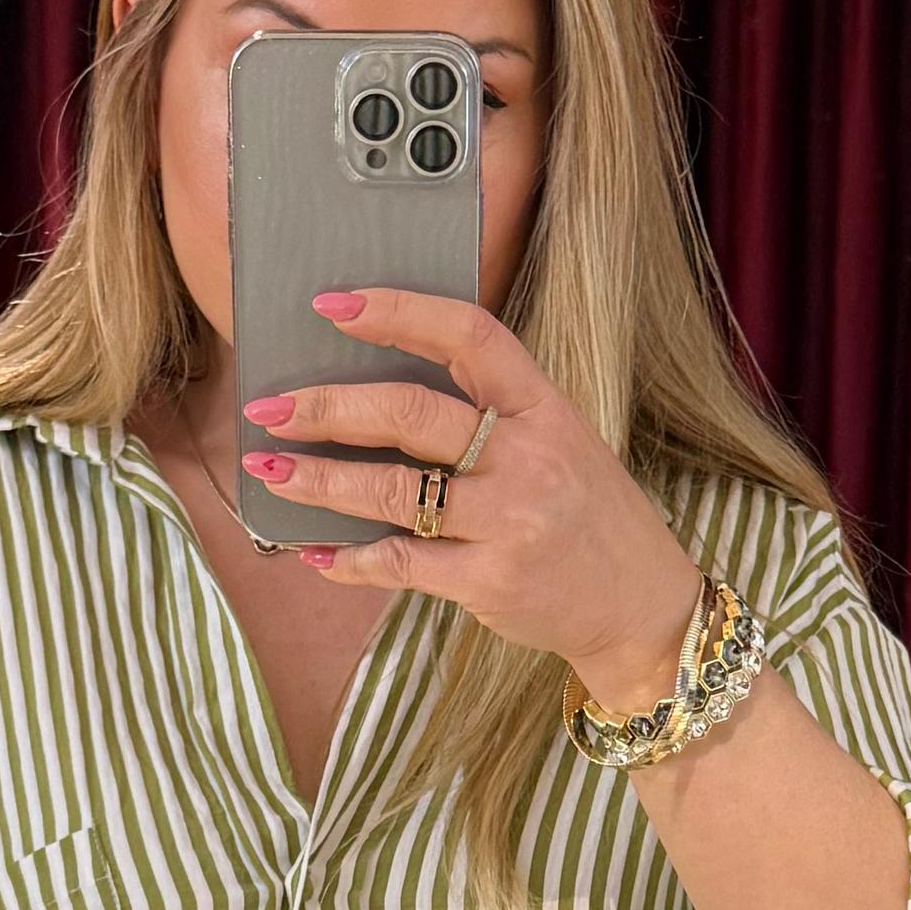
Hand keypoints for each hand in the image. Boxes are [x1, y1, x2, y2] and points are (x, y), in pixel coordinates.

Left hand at [242, 289, 706, 709]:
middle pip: (410, 412)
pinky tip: (315, 551)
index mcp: (544, 407)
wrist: (642, 605)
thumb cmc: (586, 516)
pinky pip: (400, 563)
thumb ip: (489, 415)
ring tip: (268, 470)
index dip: (399, 312)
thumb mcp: (561, 441)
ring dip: (318, 479)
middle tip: (269, 406)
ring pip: (392, 490)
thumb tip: (375, 394)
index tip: (335, 304)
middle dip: (327, 406)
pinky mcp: (489, 581)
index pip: (469, 336)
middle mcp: (528, 457)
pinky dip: (348, 560)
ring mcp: (509, 522)